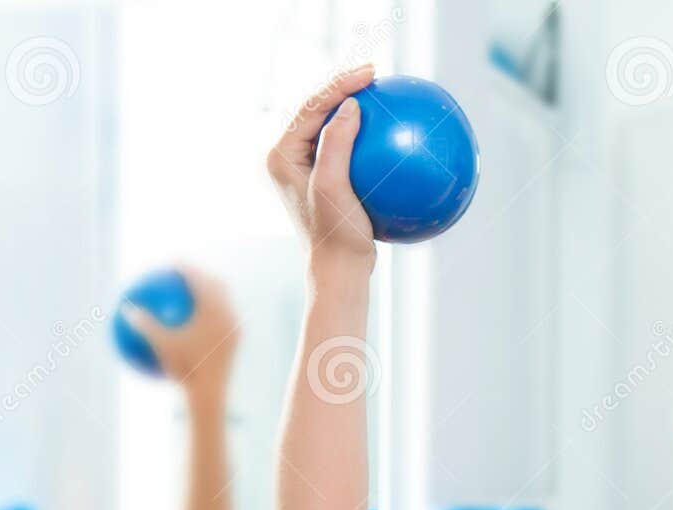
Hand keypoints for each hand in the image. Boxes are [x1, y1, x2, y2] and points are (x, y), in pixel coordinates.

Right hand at [121, 267, 238, 398]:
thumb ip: (145, 324)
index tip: (172, 263)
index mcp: (212, 309)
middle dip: (202, 274)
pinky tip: (200, 320)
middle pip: (217, 283)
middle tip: (187, 273)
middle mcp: (228, 314)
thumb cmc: (184, 369)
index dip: (185, 267)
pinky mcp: (237, 340)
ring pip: (225, 301)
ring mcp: (235, 327)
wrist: (211, 393)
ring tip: (196, 291)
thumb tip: (126, 309)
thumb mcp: (160, 346)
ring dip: (212, 292)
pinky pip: (225, 319)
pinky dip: (213, 313)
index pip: (198, 279)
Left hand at [267, 66, 376, 271]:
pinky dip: (366, 135)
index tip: (369, 75)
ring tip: (379, 91)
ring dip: (354, 105)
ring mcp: (306, 168)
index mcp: (281, 155)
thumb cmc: (335, 236)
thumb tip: (350, 104)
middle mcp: (288, 157)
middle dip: (343, 86)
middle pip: (316, 108)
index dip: (338, 84)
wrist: (339, 273)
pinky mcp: (325, 179)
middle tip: (373, 73)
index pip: (310, 106)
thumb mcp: (333, 188)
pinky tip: (391, 130)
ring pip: (330, 124)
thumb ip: (337, 143)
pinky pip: (346, 146)